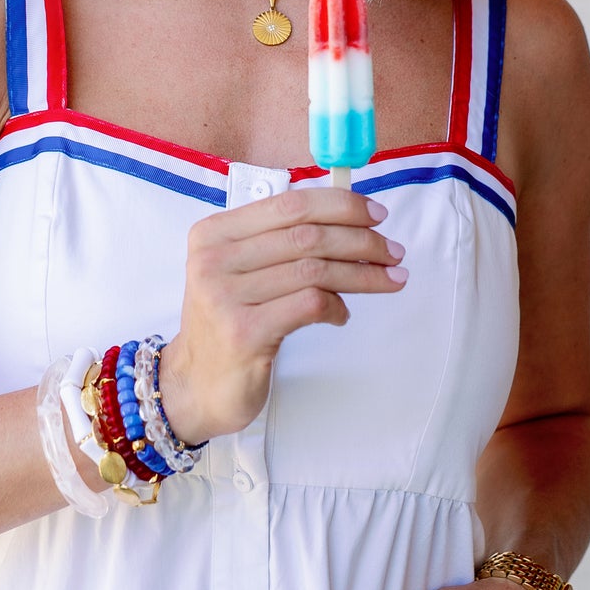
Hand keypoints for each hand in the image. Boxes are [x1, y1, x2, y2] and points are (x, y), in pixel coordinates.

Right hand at [158, 185, 405, 443]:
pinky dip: (337, 306)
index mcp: (214, 234)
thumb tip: (349, 220)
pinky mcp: (244, 332)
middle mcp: (214, 260)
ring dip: (362, 274)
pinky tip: (342, 314)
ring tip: (390, 278)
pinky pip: (309, 304)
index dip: (340, 205)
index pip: (289, 205)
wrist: (196, 384)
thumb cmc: (229, 323)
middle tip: (393, 251)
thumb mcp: (242, 272)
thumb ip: (281, 243)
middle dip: (361, 241)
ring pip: (314, 270)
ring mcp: (226, 296)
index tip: (376, 215)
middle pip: (306, 235)